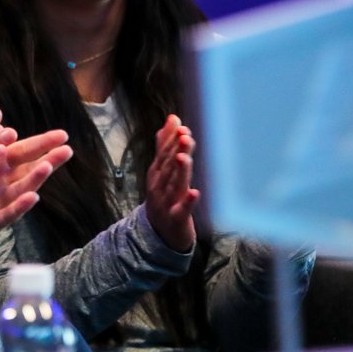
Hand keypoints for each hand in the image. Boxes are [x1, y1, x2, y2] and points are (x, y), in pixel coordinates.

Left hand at [0, 119, 71, 255]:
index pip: (23, 151)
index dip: (42, 143)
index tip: (63, 135)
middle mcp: (4, 184)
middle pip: (30, 169)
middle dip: (49, 158)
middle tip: (67, 149)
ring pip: (21, 189)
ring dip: (34, 178)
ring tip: (48, 166)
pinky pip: (7, 213)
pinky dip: (20, 206)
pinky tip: (32, 197)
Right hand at [146, 115, 199, 251]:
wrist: (160, 233)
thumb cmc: (165, 197)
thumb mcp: (163, 171)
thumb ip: (166, 145)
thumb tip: (173, 118)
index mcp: (157, 173)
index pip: (163, 154)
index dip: (171, 140)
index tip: (180, 126)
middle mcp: (159, 185)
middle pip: (167, 167)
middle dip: (175, 151)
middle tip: (185, 136)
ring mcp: (166, 202)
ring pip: (173, 185)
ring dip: (179, 172)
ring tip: (185, 158)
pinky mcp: (175, 219)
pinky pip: (182, 210)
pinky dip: (187, 202)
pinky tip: (195, 193)